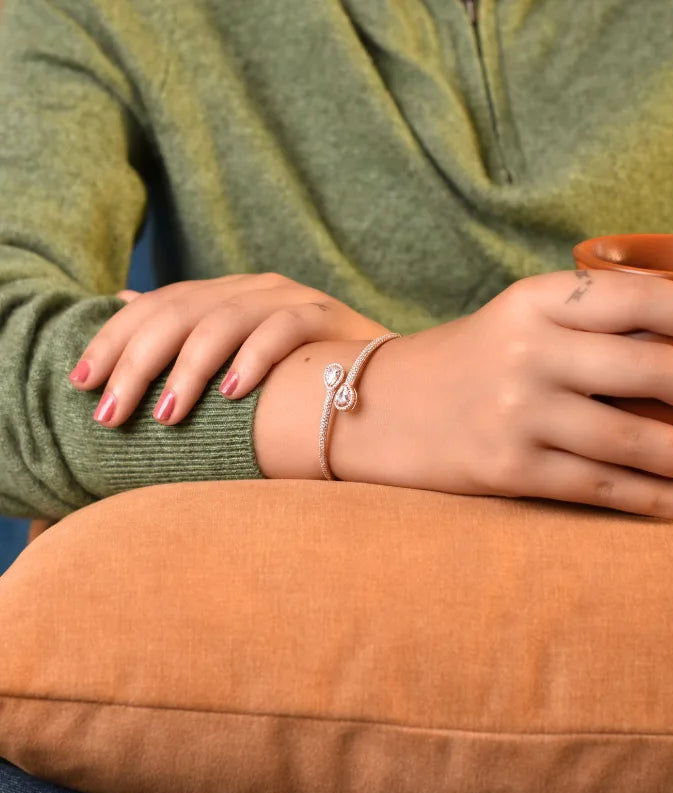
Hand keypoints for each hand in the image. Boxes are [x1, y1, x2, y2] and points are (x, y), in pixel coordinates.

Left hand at [68, 273, 389, 425]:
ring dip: (189, 368)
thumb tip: (121, 300)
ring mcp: (292, 298)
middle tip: (111, 413)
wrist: (381, 379)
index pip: (156, 306)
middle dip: (137, 362)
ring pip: (225, 319)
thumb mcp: (238, 357)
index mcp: (228, 295)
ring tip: (166, 413)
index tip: (81, 382)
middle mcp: (254, 288)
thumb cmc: (302, 378)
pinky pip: (284, 329)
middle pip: (180, 312)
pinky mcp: (327, 317)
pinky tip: (232, 392)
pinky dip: (254, 358)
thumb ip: (188, 330)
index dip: (113, 340)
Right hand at [331, 270, 672, 519]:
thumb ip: (583, 322)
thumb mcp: (514, 320)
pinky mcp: (508, 469)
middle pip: (647, 368)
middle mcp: (526, 353)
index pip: (635, 298)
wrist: (376, 407)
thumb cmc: (462, 363)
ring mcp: (516, 413)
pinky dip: (658, 500)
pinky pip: (601, 488)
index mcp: (531, 302)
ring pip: (633, 439)